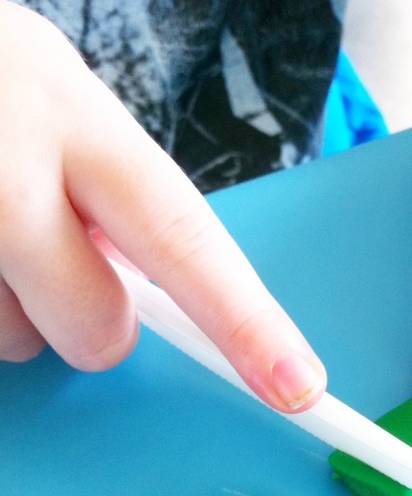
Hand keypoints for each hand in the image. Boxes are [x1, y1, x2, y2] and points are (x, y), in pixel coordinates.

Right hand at [0, 0, 324, 411]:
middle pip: (96, 325)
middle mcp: (10, 167)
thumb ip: (120, 196)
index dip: (246, 322)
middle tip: (70, 269)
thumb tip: (161, 294)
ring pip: (16, 341)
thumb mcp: (65, 110)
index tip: (299, 386)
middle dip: (98, 327)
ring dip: (16, 309)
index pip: (183, 237)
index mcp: (81, 123)